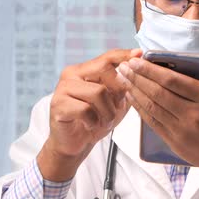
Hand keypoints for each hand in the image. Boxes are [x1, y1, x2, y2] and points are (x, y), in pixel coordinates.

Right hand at [37, 48, 142, 181]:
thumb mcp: (115, 102)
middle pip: (104, 70)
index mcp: (84, 70)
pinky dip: (94, 121)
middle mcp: (71, 74)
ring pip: (98, 91)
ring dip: (107, 111)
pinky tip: (91, 125)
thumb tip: (138, 70)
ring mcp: (63, 88)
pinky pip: (86, 109)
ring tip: (104, 121)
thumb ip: (124, 86)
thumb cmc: (95, 121)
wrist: (76, 144)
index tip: (139, 53)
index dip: (124, 55)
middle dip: (118, 91)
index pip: (107, 57)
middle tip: (117, 107)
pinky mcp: (58, 105)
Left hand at [118, 49, 198, 194]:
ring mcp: (182, 130)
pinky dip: (140, 109)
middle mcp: (193, 114)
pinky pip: (153, 122)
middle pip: (158, 92)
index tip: (137, 60)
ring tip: (123, 78)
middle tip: (124, 66)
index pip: (174, 80)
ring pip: (152, 106)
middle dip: (138, 77)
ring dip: (135, 91)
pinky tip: (132, 97)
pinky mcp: (175, 142)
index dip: (152, 69)